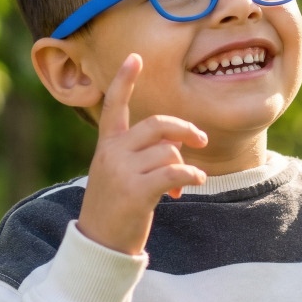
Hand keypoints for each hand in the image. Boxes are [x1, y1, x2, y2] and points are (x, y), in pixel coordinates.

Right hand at [76, 53, 207, 254]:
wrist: (100, 245)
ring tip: (181, 187)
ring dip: (184, 168)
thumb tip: (179, 144)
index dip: (125, 80)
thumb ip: (143, 153)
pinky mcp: (136, 191)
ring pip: (169, 152)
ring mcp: (122, 171)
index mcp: (107, 146)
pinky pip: (174, 173)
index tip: (135, 57)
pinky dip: (191, 176)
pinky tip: (196, 183)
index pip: (113, 105)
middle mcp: (112, 153)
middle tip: (201, 141)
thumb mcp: (120, 174)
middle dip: (185, 129)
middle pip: (158, 124)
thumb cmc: (115, 209)